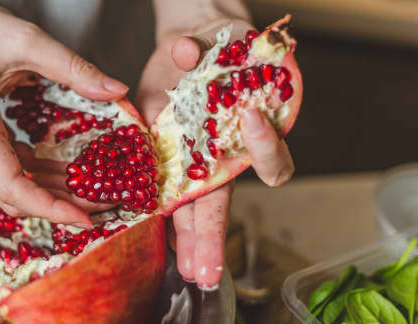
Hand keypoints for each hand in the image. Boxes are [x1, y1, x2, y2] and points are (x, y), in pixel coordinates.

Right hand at [0, 0, 128, 225]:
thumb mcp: (25, 41)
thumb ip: (74, 67)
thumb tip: (118, 91)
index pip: (11, 186)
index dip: (50, 208)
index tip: (87, 218)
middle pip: (12, 195)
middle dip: (58, 205)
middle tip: (101, 205)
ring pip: (9, 186)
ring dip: (49, 192)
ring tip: (89, 191)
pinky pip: (5, 168)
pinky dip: (36, 174)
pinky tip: (62, 169)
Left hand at [136, 18, 294, 288]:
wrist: (189, 50)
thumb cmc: (215, 49)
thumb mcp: (214, 44)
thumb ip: (199, 49)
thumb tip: (184, 53)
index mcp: (243, 135)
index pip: (268, 159)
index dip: (265, 145)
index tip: (251, 120)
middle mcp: (219, 159)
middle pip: (221, 205)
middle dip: (212, 238)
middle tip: (206, 272)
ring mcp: (191, 165)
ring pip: (193, 211)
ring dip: (187, 240)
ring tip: (186, 270)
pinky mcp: (162, 161)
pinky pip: (163, 195)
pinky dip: (160, 217)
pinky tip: (155, 239)